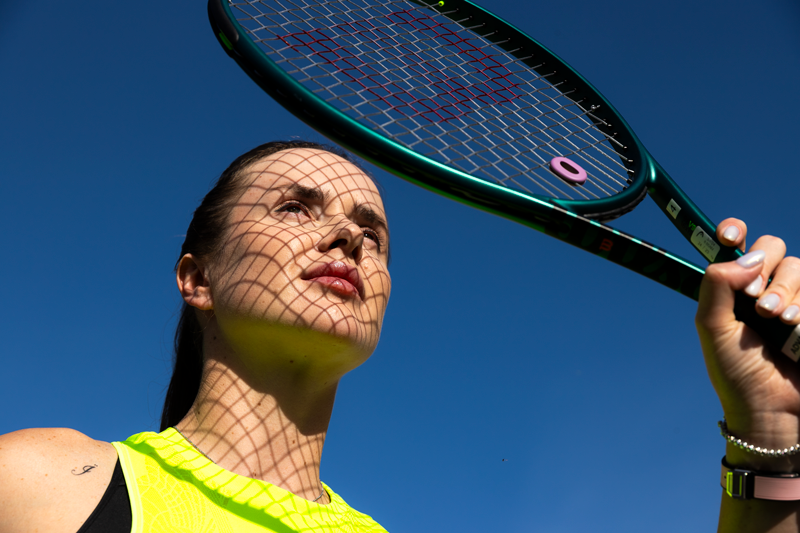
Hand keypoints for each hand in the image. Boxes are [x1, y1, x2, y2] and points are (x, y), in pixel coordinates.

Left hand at [696, 218, 799, 469]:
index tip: (731, 235)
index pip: (736, 244)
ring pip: (798, 267)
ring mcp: (795, 300)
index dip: (734, 231)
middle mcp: (764, 287)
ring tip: (779, 321)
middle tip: (756, 300)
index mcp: (733, 288)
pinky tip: (796, 328)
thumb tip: (741, 257)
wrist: (775, 412)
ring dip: (786, 290)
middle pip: (773, 247)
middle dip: (765, 269)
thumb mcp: (713, 330)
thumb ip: (717, 288)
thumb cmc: (737, 374)